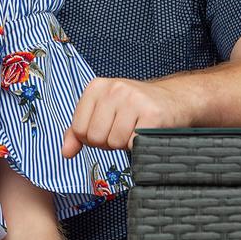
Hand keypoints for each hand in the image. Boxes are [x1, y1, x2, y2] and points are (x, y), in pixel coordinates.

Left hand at [62, 75, 194, 154]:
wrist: (175, 100)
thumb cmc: (134, 109)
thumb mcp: (102, 112)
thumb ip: (79, 131)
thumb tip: (65, 152)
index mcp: (96, 87)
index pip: (78, 128)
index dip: (91, 138)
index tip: (107, 129)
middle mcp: (114, 89)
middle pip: (95, 137)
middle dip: (108, 143)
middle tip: (123, 130)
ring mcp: (134, 99)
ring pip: (114, 143)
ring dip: (125, 145)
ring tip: (135, 130)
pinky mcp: (153, 114)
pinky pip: (134, 144)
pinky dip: (139, 146)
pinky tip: (146, 133)